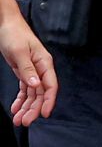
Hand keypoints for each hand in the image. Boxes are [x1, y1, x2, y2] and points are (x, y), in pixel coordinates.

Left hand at [3, 13, 55, 127]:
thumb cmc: (14, 34)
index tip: (44, 114)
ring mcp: (33, 71)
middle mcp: (41, 69)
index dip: (48, 101)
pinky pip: (24, 89)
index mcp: (44, 63)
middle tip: (24, 122)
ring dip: (26, 107)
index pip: (50, 85)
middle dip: (33, 109)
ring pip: (32, 94)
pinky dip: (20, 99)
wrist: (6, 25)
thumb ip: (28, 69)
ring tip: (18, 120)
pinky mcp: (24, 72)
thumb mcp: (19, 52)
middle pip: (40, 93)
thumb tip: (37, 85)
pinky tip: (15, 108)